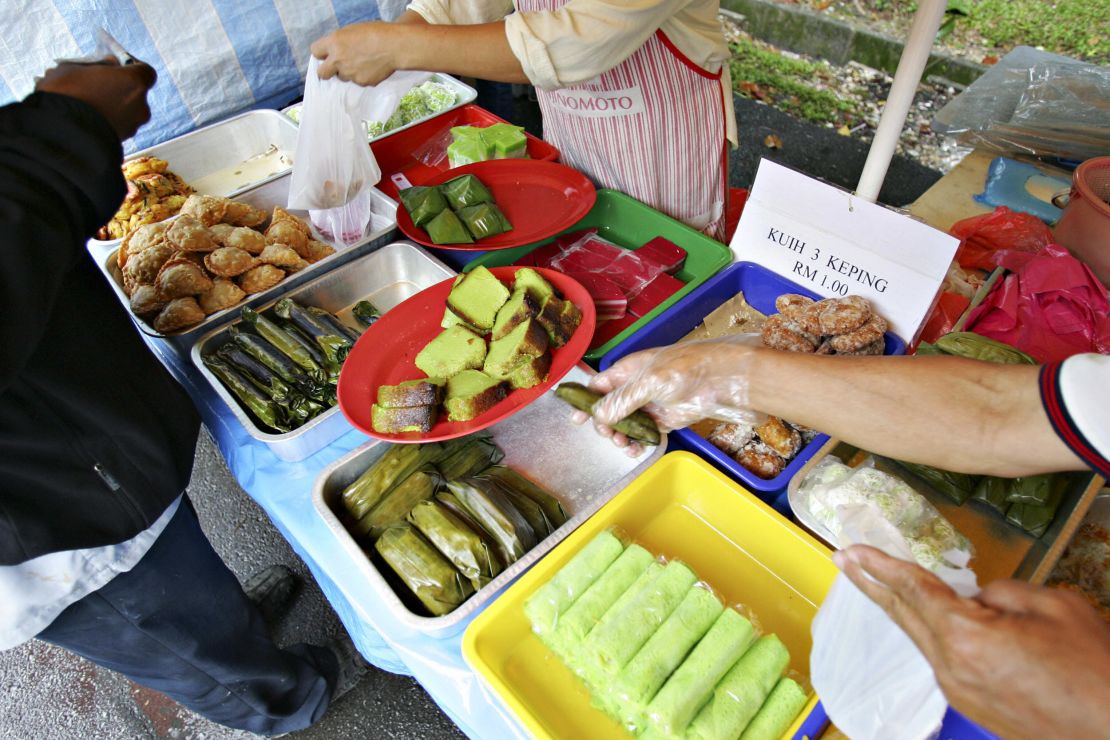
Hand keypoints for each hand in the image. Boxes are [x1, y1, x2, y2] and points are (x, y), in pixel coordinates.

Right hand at [36, 58, 155, 139]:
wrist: (58, 134)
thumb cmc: (65, 93)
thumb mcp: (76, 67)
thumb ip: (100, 65)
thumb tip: (110, 64)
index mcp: (134, 82)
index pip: (145, 71)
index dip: (131, 67)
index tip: (116, 65)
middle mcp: (141, 106)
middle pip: (135, 92)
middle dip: (119, 88)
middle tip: (96, 85)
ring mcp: (133, 126)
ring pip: (126, 110)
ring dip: (112, 105)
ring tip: (86, 103)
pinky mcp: (122, 141)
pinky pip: (117, 125)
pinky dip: (107, 120)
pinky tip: (86, 118)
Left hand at [311, 22, 400, 85]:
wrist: (394, 46)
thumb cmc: (376, 33)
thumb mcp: (352, 31)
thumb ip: (339, 41)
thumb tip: (334, 51)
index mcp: (334, 42)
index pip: (315, 51)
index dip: (321, 54)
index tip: (326, 55)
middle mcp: (339, 60)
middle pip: (322, 73)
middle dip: (327, 71)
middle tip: (335, 68)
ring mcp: (350, 73)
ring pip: (343, 77)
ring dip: (348, 72)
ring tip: (362, 63)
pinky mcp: (361, 82)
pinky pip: (358, 81)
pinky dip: (363, 76)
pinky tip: (372, 67)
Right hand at [588, 336, 763, 432]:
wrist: (726, 379)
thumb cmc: (689, 369)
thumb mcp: (651, 382)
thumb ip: (623, 400)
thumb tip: (599, 415)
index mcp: (630, 369)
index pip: (599, 385)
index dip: (586, 401)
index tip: (575, 418)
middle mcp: (638, 386)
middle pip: (610, 408)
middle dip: (605, 424)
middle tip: (609, 435)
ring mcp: (653, 403)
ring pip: (627, 423)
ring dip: (620, 435)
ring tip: (625, 445)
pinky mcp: (667, 419)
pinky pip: (645, 432)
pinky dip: (638, 442)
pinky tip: (636, 449)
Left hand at [835, 544, 1109, 739]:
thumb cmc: (1096, 672)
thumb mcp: (1053, 607)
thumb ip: (1001, 593)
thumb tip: (976, 598)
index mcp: (967, 637)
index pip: (913, 590)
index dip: (881, 565)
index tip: (851, 548)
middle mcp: (951, 667)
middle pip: (903, 614)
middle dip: (870, 583)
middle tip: (843, 558)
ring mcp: (959, 691)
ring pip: (923, 637)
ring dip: (901, 607)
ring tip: (877, 580)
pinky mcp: (971, 705)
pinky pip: (943, 658)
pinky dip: (933, 632)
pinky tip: (934, 618)